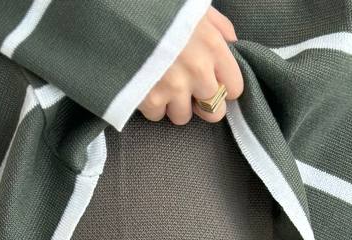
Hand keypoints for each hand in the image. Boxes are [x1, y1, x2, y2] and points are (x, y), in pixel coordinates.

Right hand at [137, 6, 243, 124]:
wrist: (117, 7)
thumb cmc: (159, 6)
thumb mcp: (194, 6)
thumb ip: (217, 26)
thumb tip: (231, 43)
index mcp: (213, 46)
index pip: (235, 88)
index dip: (224, 86)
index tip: (213, 80)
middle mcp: (197, 71)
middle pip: (213, 112)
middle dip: (202, 104)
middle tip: (190, 90)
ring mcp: (173, 87)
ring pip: (183, 116)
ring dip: (174, 104)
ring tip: (163, 84)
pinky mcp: (149, 97)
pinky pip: (156, 115)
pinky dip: (151, 104)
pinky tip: (146, 84)